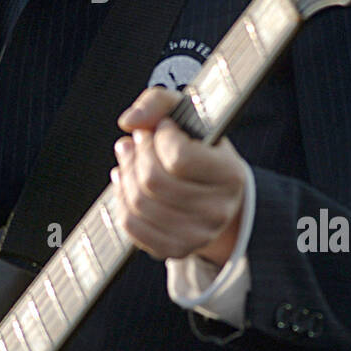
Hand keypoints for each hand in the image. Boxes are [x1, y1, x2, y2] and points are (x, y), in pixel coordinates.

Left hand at [109, 87, 245, 267]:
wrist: (214, 190)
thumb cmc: (200, 147)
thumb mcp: (189, 114)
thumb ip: (158, 102)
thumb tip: (129, 121)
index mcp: (230, 175)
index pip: (179, 157)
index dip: (161, 136)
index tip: (164, 127)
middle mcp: (218, 210)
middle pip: (152, 181)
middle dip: (136, 152)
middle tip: (137, 139)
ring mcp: (197, 235)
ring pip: (138, 203)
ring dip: (124, 173)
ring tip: (129, 156)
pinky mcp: (175, 249)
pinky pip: (131, 225)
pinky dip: (120, 199)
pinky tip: (125, 181)